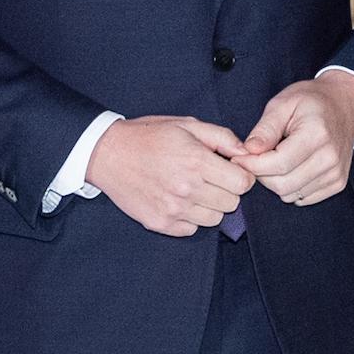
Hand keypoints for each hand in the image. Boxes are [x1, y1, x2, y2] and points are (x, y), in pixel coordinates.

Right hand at [91, 114, 252, 236]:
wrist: (107, 154)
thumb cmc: (147, 137)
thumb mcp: (186, 125)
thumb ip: (221, 137)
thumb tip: (247, 153)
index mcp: (196, 161)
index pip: (242, 183)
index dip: (240, 176)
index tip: (229, 171)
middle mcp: (187, 188)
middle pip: (232, 203)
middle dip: (225, 190)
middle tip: (208, 179)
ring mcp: (173, 209)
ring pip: (214, 219)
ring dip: (209, 206)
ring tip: (191, 190)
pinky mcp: (161, 223)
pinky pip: (192, 229)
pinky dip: (190, 218)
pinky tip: (177, 200)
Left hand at [238, 73, 353, 203]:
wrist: (344, 105)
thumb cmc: (311, 101)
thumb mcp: (283, 103)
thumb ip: (265, 129)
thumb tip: (248, 151)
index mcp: (316, 135)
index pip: (278, 164)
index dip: (252, 164)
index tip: (238, 157)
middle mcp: (330, 158)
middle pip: (282, 184)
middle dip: (261, 175)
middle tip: (255, 158)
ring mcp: (336, 173)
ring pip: (290, 194)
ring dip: (275, 182)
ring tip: (275, 159)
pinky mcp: (337, 183)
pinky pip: (302, 198)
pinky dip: (290, 187)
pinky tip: (290, 168)